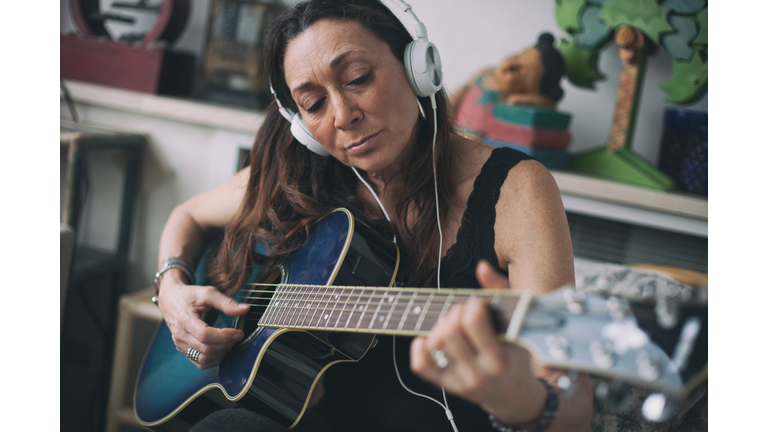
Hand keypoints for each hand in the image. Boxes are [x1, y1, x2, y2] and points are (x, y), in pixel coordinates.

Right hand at [157, 270, 249, 369]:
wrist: (169, 299)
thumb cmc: (189, 295)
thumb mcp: (208, 293)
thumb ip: (227, 302)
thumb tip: (246, 310)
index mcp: (184, 319)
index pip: (205, 335)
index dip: (225, 336)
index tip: (239, 332)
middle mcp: (180, 335)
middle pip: (206, 349)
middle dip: (226, 345)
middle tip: (237, 336)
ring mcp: (180, 344)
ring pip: (203, 359)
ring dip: (221, 354)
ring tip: (230, 342)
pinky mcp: (182, 349)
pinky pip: (199, 362)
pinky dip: (213, 360)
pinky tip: (221, 349)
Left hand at [410, 260, 546, 426]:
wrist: (515, 397)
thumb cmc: (518, 355)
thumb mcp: (519, 325)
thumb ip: (501, 292)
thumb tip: (481, 267)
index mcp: (498, 358)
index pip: (473, 322)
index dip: (473, 305)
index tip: (479, 304)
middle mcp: (477, 373)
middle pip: (449, 331)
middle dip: (455, 313)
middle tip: (465, 313)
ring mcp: (459, 381)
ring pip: (434, 345)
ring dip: (440, 326)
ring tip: (453, 324)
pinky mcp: (447, 386)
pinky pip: (421, 366)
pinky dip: (419, 347)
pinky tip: (430, 336)